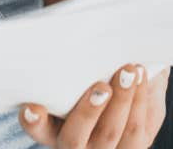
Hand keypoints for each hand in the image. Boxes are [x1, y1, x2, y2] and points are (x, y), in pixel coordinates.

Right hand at [19, 63, 167, 148]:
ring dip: (122, 102)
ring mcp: (102, 147)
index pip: (38, 128)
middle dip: (88, 113)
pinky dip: (140, 102)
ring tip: (130, 72)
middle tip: (101, 88)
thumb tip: (75, 35)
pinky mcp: (130, 146)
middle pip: (73, 139)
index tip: (32, 107)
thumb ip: (78, 61)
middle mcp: (74, 142)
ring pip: (109, 134)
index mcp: (53, 127)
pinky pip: (135, 131)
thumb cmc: (100, 72)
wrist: (134, 88)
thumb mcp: (85, 69)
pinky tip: (141, 77)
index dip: (33, 121)